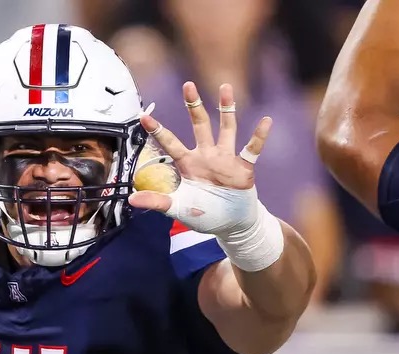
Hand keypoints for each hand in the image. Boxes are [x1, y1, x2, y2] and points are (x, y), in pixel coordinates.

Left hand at [129, 82, 272, 236]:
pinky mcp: (244, 167)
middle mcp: (206, 155)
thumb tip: (132, 199)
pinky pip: (252, 148)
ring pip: (227, 128)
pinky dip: (260, 136)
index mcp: (188, 164)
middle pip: (199, 125)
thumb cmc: (203, 213)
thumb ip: (157, 201)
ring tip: (225, 87)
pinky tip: (266, 120)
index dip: (157, 130)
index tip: (143, 115)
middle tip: (188, 85)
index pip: (170, 143)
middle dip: (194, 106)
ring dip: (227, 109)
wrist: (230, 223)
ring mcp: (226, 159)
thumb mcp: (177, 208)